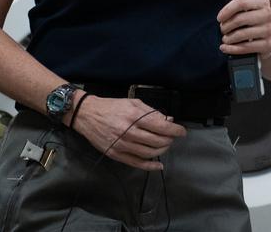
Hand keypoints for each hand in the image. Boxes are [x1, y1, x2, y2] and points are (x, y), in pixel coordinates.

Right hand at [72, 96, 186, 170]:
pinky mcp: (116, 155)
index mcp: (134, 117)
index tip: (182, 132)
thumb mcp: (133, 103)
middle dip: (169, 140)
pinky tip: (158, 165)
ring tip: (165, 145)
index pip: (162, 127)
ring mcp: (122, 145)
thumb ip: (151, 112)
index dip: (175, 131)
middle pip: (157, 141)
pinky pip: (137, 163)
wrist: (87, 115)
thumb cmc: (112, 107)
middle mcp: (129, 132)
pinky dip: (150, 166)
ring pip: (149, 153)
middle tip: (172, 137)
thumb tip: (169, 120)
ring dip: (162, 150)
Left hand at [217, 0, 270, 58]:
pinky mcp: (269, 45)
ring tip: (225, 39)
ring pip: (242, 34)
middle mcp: (269, 14)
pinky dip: (232, 49)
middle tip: (222, 29)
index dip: (228, 10)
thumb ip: (238, 6)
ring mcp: (270, 30)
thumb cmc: (254, 22)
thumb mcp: (249, 9)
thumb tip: (222, 14)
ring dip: (229, 38)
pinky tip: (225, 48)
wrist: (270, 38)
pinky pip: (246, 47)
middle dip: (227, 25)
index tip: (219, 18)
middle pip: (241, 18)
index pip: (242, 2)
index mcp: (263, 1)